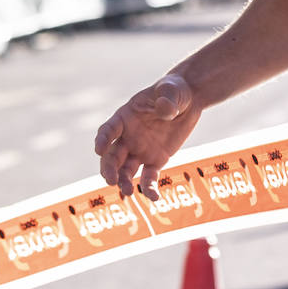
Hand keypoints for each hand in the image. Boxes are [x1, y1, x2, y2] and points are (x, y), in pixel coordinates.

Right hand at [93, 74, 200, 199]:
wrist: (188, 100)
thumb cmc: (174, 90)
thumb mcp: (171, 90)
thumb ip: (167, 99)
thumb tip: (166, 111)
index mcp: (125, 117)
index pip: (109, 129)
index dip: (103, 139)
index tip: (99, 149)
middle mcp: (128, 137)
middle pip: (113, 156)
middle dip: (109, 169)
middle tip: (110, 180)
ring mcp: (140, 150)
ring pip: (126, 170)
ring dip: (123, 182)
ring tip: (128, 192)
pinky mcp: (155, 160)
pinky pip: (149, 177)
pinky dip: (149, 188)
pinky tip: (154, 198)